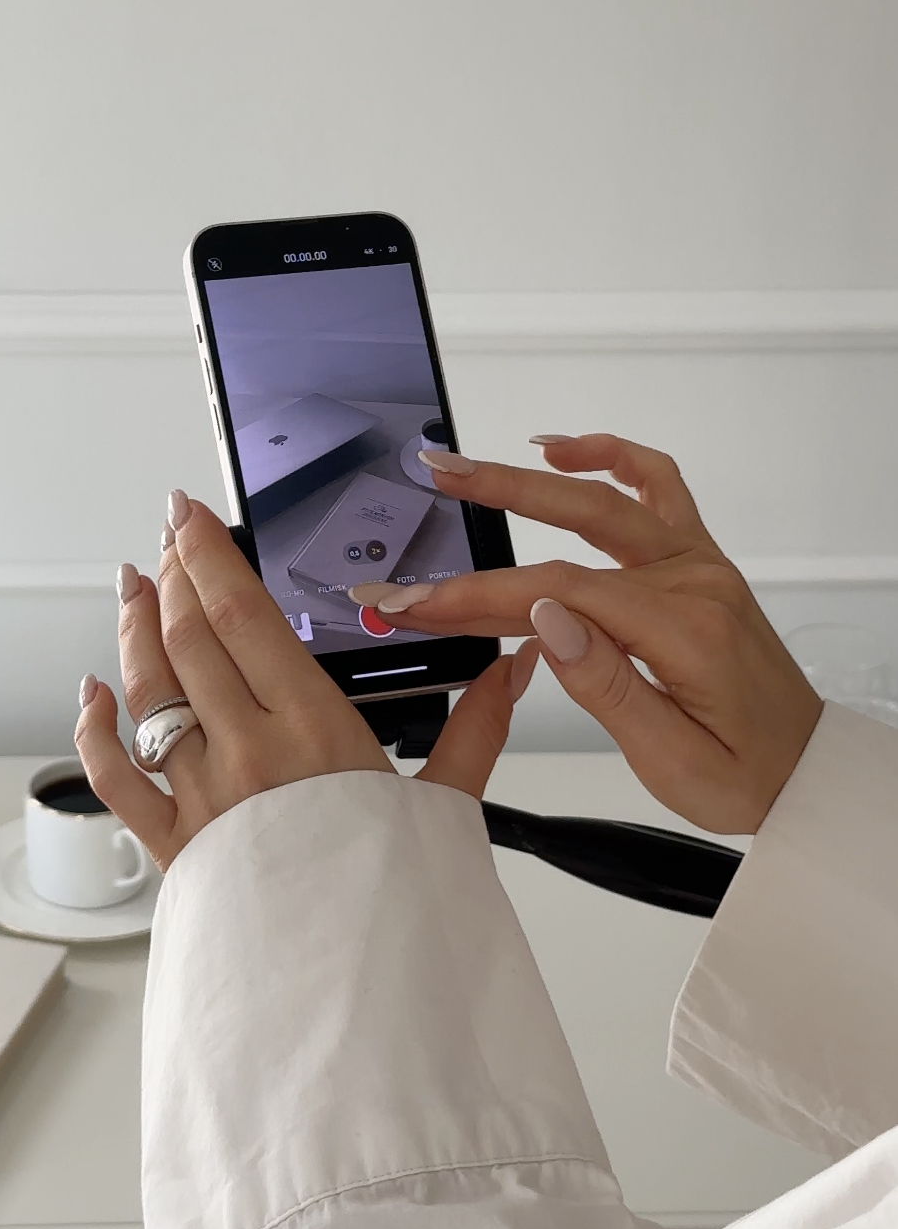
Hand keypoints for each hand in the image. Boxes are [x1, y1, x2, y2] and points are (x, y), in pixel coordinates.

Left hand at [74, 491, 530, 872]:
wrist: (353, 1004)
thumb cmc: (396, 906)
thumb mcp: (446, 806)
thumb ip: (478, 725)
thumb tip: (519, 663)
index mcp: (313, 729)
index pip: (243, 615)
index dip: (209, 554)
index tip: (192, 515)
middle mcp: (247, 753)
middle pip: (188, 638)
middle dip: (173, 576)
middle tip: (169, 539)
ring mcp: (202, 798)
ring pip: (146, 693)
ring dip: (133, 630)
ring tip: (133, 587)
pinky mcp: (175, 846)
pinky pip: (115, 780)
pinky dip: (95, 731)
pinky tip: (92, 694)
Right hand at [349, 434, 821, 836]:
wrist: (805, 774)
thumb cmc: (744, 777)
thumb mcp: (672, 761)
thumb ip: (608, 686)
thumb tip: (545, 617)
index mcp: (683, 630)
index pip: (564, 590)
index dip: (484, 592)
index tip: (422, 600)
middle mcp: (695, 581)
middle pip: (582, 520)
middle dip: (498, 497)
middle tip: (434, 479)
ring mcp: (700, 565)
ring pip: (611, 498)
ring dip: (538, 473)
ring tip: (472, 463)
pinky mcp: (699, 564)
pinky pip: (658, 488)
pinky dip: (611, 459)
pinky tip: (563, 452)